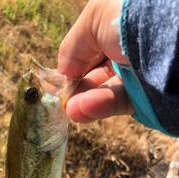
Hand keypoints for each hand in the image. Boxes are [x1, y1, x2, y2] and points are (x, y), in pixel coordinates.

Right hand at [57, 0, 134, 121]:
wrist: (167, 36)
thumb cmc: (128, 18)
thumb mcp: (93, 20)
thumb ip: (72, 47)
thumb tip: (62, 73)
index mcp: (115, 29)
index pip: (88, 52)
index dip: (72, 68)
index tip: (58, 84)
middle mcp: (126, 51)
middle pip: (95, 74)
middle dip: (77, 89)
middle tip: (63, 101)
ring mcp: (137, 75)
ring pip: (106, 91)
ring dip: (85, 101)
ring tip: (71, 110)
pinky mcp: (145, 95)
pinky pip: (121, 101)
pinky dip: (101, 106)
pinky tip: (83, 109)